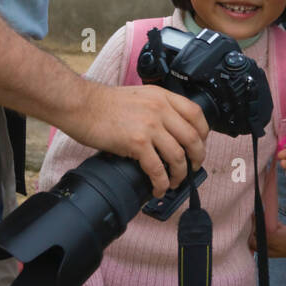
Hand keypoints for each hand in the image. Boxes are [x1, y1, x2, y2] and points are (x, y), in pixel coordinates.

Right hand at [62, 83, 208, 196]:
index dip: (203, 133)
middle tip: (193, 168)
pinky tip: (158, 188)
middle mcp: (160, 109)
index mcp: (162, 96)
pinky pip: (158, 169)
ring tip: (174, 182)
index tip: (200, 144)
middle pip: (193, 137)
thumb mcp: (139, 96)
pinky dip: (161, 183)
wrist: (81, 105)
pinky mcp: (137, 143)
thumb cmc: (103, 104)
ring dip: (180, 174)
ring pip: (179, 156)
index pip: (196, 113)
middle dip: (197, 158)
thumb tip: (167, 132)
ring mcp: (150, 126)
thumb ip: (156, 108)